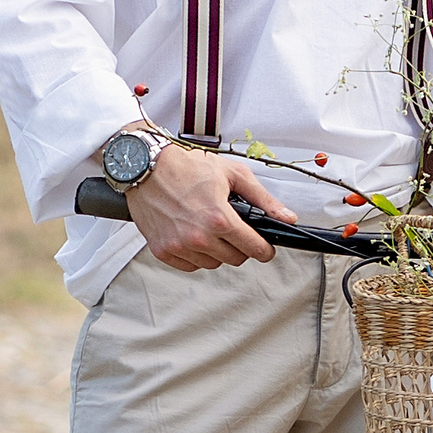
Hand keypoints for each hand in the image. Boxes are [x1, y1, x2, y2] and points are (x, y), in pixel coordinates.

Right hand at [126, 145, 293, 271]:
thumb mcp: (234, 175)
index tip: (265, 248)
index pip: (254, 249)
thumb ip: (263, 199)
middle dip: (240, 246)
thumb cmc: (186, 166)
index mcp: (219, 218)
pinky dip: (196, 255)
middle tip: (233, 229)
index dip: (264, 249)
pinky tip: (193, 234)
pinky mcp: (163, 251)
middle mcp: (198, 236)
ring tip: (210, 227)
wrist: (146, 166)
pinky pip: (190, 266)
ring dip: (217, 250)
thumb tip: (286, 216)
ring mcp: (179, 246)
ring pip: (213, 264)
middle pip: (235, 259)